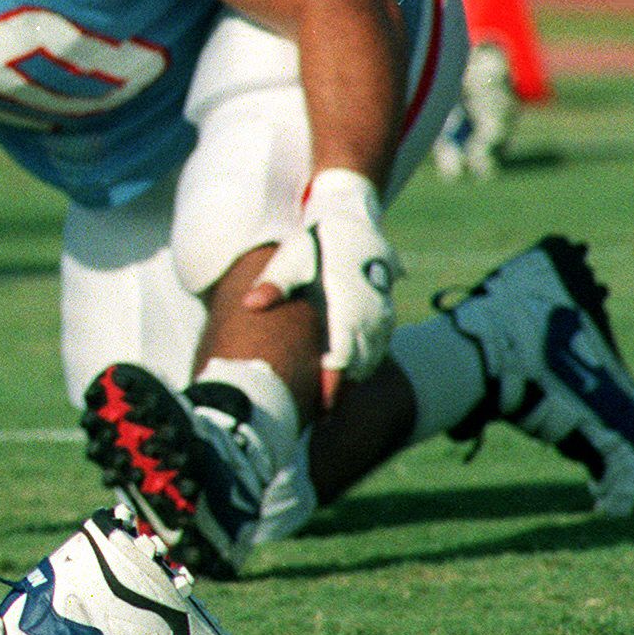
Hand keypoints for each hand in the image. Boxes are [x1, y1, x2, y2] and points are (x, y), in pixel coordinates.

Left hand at [246, 168, 396, 404]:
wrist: (350, 216)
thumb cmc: (314, 240)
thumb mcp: (291, 258)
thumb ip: (273, 284)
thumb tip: (250, 304)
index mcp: (346, 303)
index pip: (342, 354)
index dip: (332, 384)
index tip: (320, 408)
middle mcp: (370, 312)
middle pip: (359, 364)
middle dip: (341, 391)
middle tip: (318, 418)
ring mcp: (381, 313)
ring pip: (371, 358)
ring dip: (352, 380)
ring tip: (327, 406)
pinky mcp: (383, 312)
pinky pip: (376, 347)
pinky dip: (362, 364)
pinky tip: (343, 378)